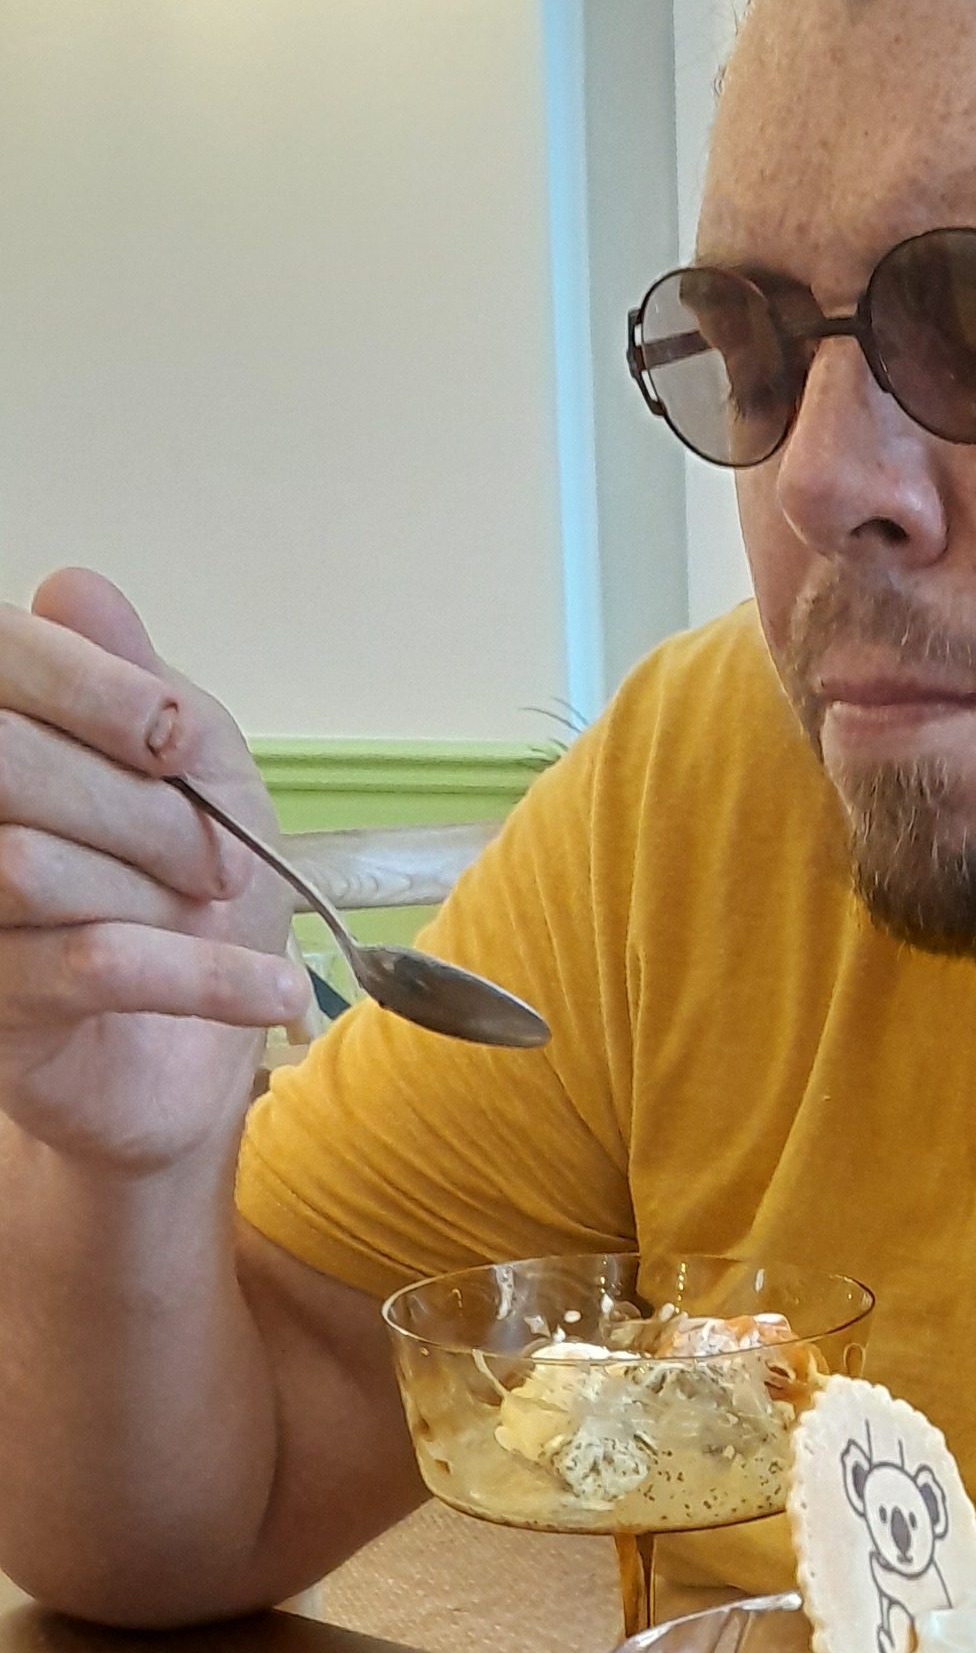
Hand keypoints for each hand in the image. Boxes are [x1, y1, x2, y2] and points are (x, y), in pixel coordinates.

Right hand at [0, 567, 309, 1171]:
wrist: (188, 1062)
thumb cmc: (184, 894)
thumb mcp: (200, 769)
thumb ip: (138, 681)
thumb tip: (76, 589)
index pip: (1, 660)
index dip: (96, 687)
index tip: (179, 739)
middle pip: (9, 763)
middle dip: (145, 808)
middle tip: (220, 860)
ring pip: (32, 867)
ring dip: (160, 893)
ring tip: (215, 914)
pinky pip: (93, 966)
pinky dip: (206, 975)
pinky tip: (272, 989)